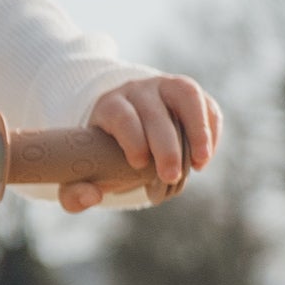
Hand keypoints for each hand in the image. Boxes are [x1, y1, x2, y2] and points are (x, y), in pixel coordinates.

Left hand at [63, 74, 221, 210]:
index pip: (121, 115)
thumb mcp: (83, 173)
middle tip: (170, 175)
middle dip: (165, 146)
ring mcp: (165, 87)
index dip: (131, 137)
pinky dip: (210, 129)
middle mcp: (137, 90)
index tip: (138, 164)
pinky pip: (205, 104)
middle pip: (154, 112)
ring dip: (197, 130)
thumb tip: (92, 198)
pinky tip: (205, 156)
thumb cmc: (101, 155)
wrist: (120, 127)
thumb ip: (75, 192)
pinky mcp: (188, 94)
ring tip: (200, 162)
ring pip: (185, 96)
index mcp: (108, 106)